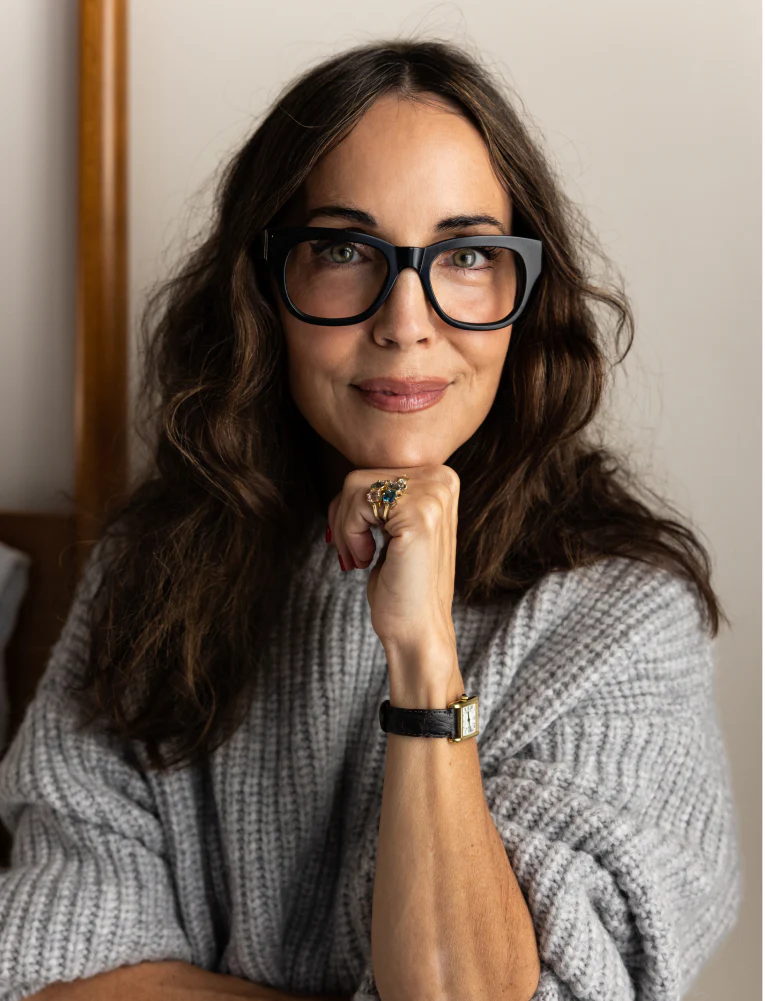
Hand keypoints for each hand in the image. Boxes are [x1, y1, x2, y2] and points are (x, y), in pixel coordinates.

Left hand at [327, 464, 459, 665]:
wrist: (417, 629)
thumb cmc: (400, 583)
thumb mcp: (391, 526)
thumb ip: (379, 495)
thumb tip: (346, 477)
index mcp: (441, 479)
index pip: (372, 472)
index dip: (352, 508)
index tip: (358, 540)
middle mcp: (443, 479)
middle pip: (360, 475)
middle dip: (343, 518)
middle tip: (352, 554)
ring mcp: (434, 495)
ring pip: (354, 486)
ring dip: (345, 528)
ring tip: (360, 557)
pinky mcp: (419, 514)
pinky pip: (357, 503)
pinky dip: (350, 534)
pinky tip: (367, 559)